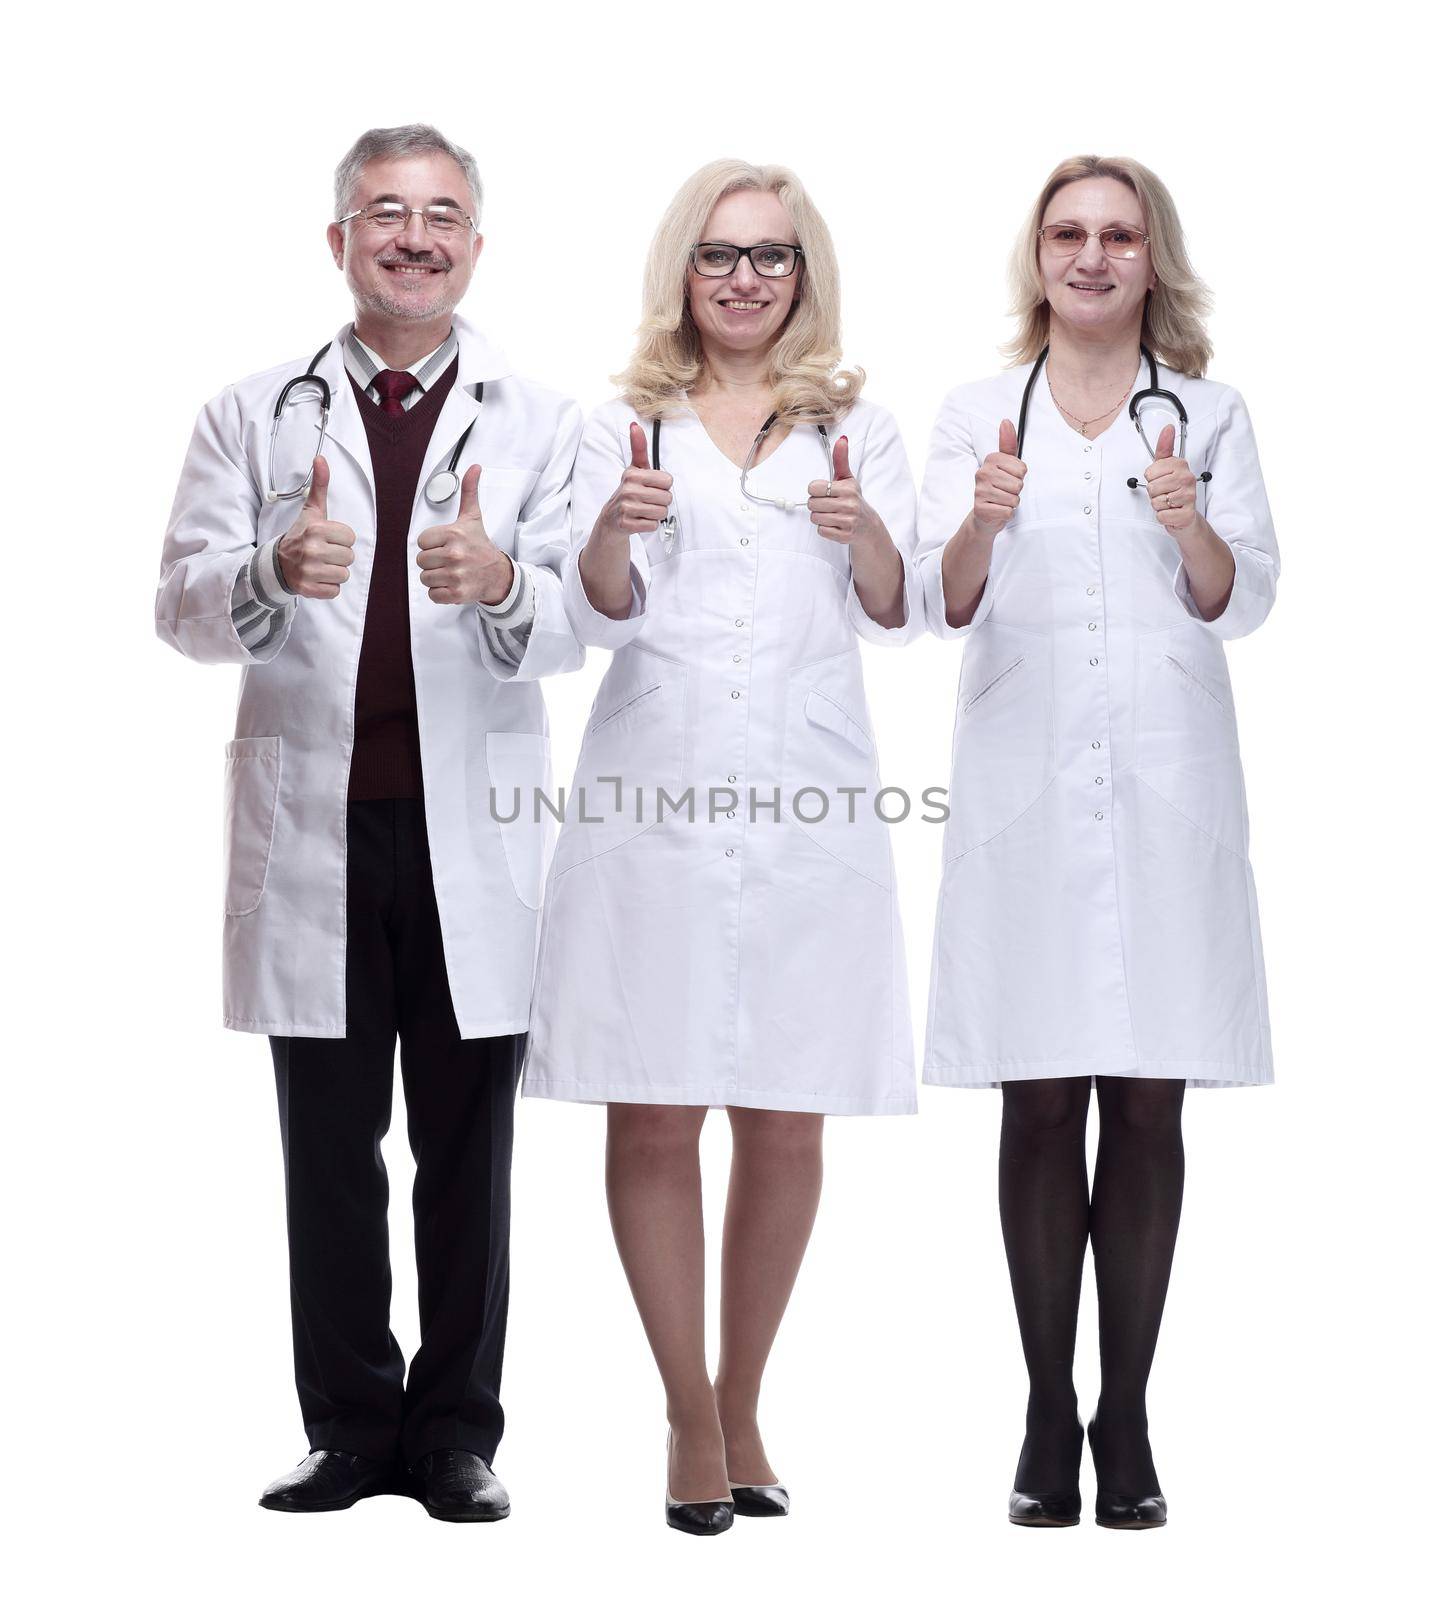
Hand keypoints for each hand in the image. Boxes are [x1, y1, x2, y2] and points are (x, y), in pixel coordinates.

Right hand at [276, 456, 355, 598]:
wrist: (277, 563)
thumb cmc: (301, 535)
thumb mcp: (311, 511)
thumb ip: (319, 485)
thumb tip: (321, 458)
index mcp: (316, 529)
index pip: (350, 537)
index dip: (341, 539)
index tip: (326, 538)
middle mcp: (312, 549)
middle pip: (349, 557)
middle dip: (338, 556)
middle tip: (322, 553)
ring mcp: (310, 571)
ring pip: (344, 575)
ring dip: (334, 572)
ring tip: (320, 565)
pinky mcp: (309, 589)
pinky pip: (335, 591)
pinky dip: (327, 587)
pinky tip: (316, 578)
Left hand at [416, 465, 511, 604]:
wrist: (498, 575)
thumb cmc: (480, 546)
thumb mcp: (473, 518)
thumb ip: (469, 492)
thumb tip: (474, 467)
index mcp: (453, 535)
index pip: (421, 542)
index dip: (431, 545)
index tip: (445, 545)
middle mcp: (454, 555)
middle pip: (421, 561)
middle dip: (433, 562)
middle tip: (448, 560)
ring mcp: (456, 575)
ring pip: (425, 578)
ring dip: (436, 578)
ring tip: (450, 572)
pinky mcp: (457, 593)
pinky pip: (433, 595)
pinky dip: (440, 593)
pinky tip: (452, 584)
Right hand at [592, 422, 673, 537]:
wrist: (612, 517)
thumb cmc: (629, 490)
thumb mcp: (635, 468)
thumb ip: (638, 448)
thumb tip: (634, 425)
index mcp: (632, 474)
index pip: (668, 481)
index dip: (663, 486)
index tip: (651, 487)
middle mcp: (628, 490)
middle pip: (667, 498)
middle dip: (661, 501)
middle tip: (648, 500)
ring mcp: (626, 508)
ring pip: (661, 513)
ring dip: (656, 514)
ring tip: (644, 510)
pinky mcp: (627, 524)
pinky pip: (653, 525)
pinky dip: (649, 525)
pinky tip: (640, 520)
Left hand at [806, 435, 885, 545]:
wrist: (867, 525)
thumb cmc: (853, 499)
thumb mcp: (847, 478)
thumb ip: (841, 459)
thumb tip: (842, 439)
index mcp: (847, 489)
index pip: (813, 488)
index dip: (815, 490)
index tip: (825, 492)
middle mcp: (849, 504)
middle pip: (812, 504)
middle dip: (817, 505)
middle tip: (828, 505)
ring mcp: (847, 521)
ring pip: (815, 518)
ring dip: (820, 517)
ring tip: (831, 514)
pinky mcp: (844, 535)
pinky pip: (821, 531)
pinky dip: (825, 529)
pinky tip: (835, 524)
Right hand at [968, 419, 1025, 538]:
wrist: (984, 515)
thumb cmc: (998, 487)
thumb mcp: (1005, 464)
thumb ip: (1008, 444)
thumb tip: (1005, 421)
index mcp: (990, 460)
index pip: (1022, 469)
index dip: (1020, 477)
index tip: (1008, 479)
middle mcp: (982, 473)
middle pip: (1018, 484)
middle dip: (1016, 491)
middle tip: (1005, 492)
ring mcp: (980, 491)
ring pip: (1013, 498)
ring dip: (1011, 503)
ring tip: (1001, 501)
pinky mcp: (980, 509)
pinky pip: (1007, 511)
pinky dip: (1006, 514)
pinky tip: (997, 510)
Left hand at [1144, 424, 1201, 536]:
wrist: (1186, 515)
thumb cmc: (1173, 489)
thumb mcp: (1166, 467)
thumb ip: (1164, 448)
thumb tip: (1168, 428)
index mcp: (1180, 465)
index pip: (1149, 472)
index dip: (1151, 479)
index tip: (1160, 480)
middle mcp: (1187, 478)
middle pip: (1152, 487)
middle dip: (1154, 494)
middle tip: (1164, 493)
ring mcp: (1189, 496)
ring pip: (1156, 502)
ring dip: (1158, 506)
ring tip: (1168, 503)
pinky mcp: (1187, 513)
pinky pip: (1162, 515)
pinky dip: (1163, 517)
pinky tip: (1172, 512)